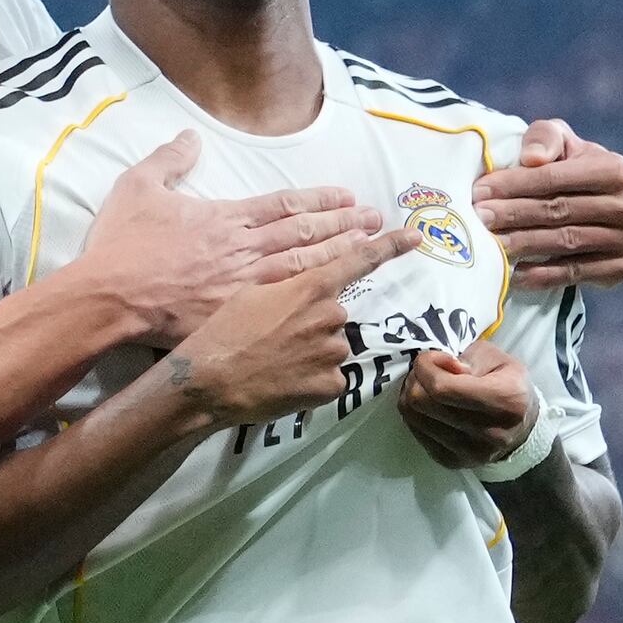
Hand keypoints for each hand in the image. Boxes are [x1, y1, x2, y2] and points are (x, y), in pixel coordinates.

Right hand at [72, 131, 383, 337]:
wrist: (110, 297)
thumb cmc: (122, 246)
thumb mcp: (137, 186)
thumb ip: (168, 160)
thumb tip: (189, 137)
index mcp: (225, 218)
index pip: (284, 204)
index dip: (319, 199)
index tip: (347, 196)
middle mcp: (244, 249)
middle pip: (305, 234)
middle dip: (344, 225)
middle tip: (376, 221)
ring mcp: (244, 285)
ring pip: (305, 267)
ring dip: (340, 256)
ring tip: (369, 250)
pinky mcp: (237, 316)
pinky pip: (286, 307)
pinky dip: (315, 302)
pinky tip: (338, 301)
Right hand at [161, 222, 400, 425]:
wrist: (208, 380)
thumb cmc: (223, 332)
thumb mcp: (252, 293)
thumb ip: (289, 287)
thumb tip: (304, 292)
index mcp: (310, 287)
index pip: (357, 262)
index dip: (387, 247)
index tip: (414, 237)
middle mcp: (329, 316)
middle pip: (336, 317)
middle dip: (314, 327)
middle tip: (278, 341)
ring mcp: (332, 351)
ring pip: (333, 349)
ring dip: (313, 356)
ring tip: (278, 363)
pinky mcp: (332, 385)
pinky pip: (332, 379)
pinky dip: (314, 382)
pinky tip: (287, 382)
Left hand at [395, 336, 536, 468]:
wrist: (522, 428)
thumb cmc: (508, 386)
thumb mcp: (498, 357)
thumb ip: (468, 357)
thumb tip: (441, 368)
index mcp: (505, 400)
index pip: (443, 388)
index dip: (426, 367)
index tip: (432, 357)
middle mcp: (490, 432)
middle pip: (423, 402)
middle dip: (417, 378)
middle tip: (426, 371)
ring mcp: (470, 452)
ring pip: (414, 417)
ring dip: (413, 395)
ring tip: (427, 387)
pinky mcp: (453, 462)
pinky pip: (416, 433)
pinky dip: (417, 414)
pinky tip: (431, 406)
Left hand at [480, 117, 622, 290]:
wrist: (601, 204)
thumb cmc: (572, 167)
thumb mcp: (560, 142)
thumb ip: (544, 138)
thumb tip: (531, 157)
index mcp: (616, 169)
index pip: (557, 178)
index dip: (516, 184)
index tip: (480, 192)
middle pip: (560, 211)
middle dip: (515, 214)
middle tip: (480, 219)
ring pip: (567, 242)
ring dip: (525, 245)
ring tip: (492, 246)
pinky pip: (578, 273)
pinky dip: (544, 275)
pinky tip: (515, 274)